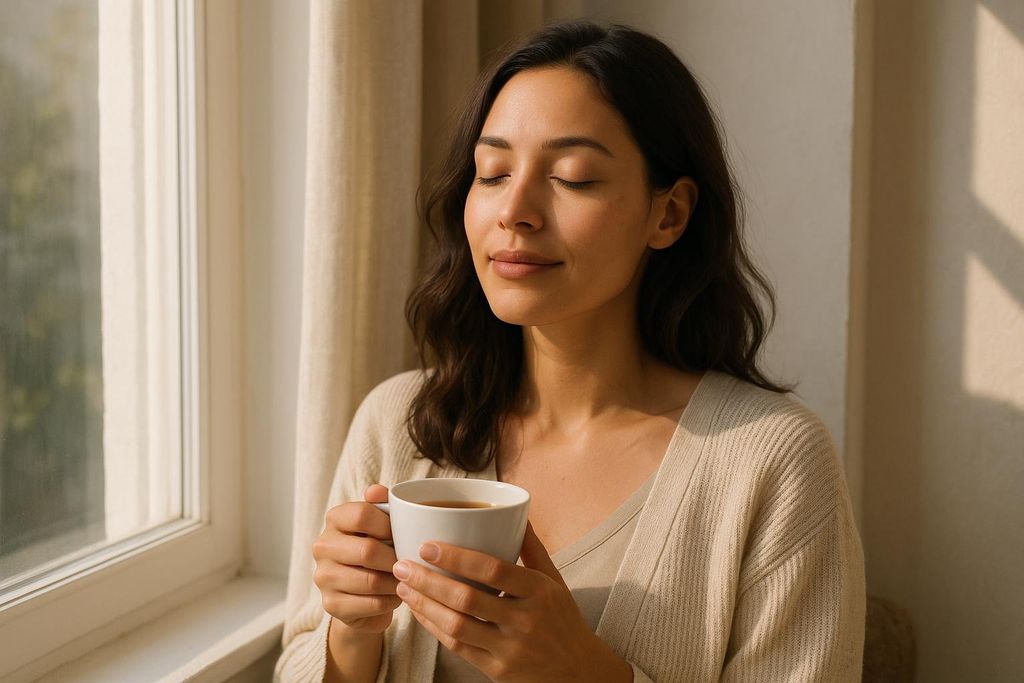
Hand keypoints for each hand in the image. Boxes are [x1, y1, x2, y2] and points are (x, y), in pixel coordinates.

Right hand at [313, 484, 401, 633]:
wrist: (362, 591)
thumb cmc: (377, 548)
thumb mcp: (380, 524)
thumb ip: (381, 504)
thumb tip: (376, 491)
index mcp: (334, 519)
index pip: (361, 514)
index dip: (389, 525)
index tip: (404, 534)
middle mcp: (322, 546)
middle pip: (367, 550)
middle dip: (395, 558)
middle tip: (411, 562)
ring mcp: (323, 577)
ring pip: (371, 581)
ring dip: (395, 582)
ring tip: (407, 579)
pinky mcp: (331, 604)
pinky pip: (371, 603)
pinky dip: (390, 600)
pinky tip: (396, 594)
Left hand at [390, 521, 631, 682]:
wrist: (579, 673)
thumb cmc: (563, 620)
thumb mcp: (555, 581)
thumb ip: (532, 548)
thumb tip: (517, 512)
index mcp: (539, 592)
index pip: (493, 571)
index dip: (458, 558)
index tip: (428, 545)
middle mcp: (524, 621)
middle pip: (467, 598)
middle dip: (428, 581)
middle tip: (401, 564)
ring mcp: (509, 649)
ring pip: (457, 626)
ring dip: (424, 605)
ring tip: (402, 587)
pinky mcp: (496, 671)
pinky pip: (458, 647)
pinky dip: (434, 628)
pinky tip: (419, 612)